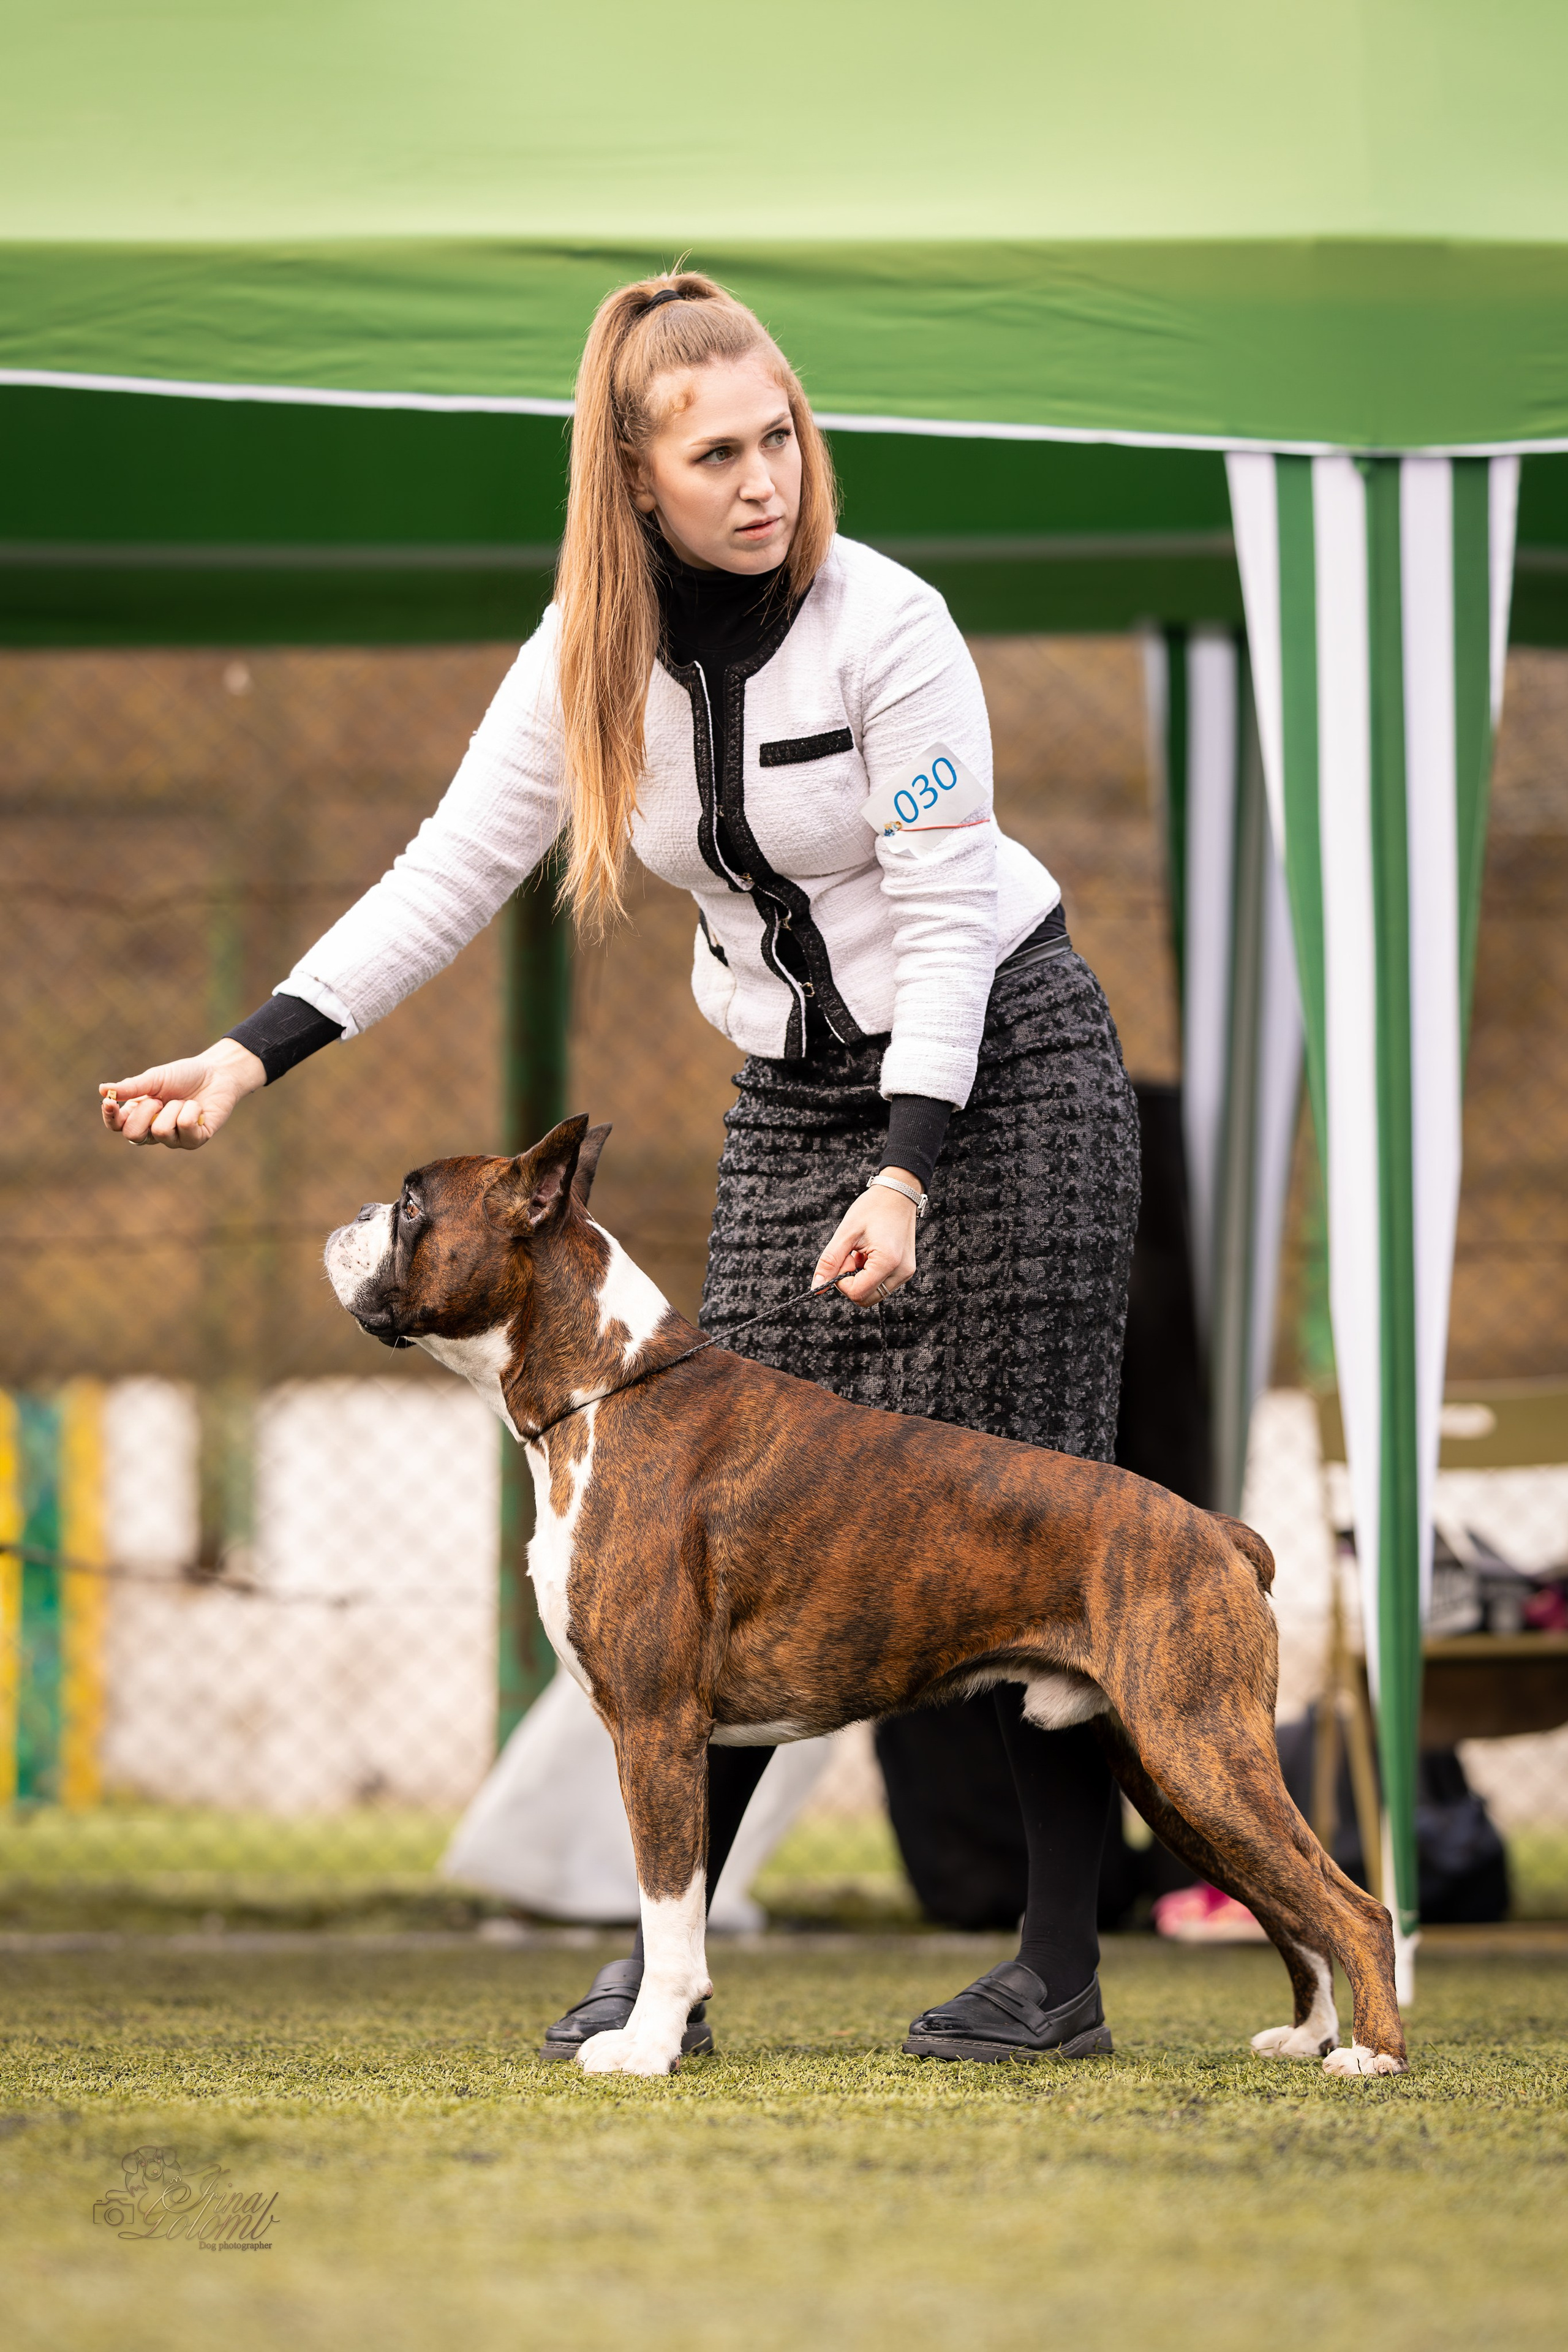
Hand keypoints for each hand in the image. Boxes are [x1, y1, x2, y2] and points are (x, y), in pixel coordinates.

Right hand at [99, 1038, 266, 1150]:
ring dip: (172, 1108)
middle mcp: (154, 1131)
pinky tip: (197, 1107)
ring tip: (183, 1100)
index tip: (110, 1102)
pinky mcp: (196, 1139)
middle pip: (134, 1137)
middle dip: (145, 1113)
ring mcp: (175, 1139)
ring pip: (161, 1132)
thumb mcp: (155, 1078)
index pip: (116, 1126)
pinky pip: (185, 1127)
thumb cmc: (184, 1075)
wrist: (217, 1073)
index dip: (110, 1117)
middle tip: (159, 1099)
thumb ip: (132, 1087)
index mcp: (139, 1115)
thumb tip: (102, 1090)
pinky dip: (191, 1110)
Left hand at [814, 1169, 919, 1304]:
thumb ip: (829, 1262)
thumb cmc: (872, 1208)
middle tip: (850, 1257)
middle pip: (866, 1299)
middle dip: (851, 1283)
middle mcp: (902, 1272)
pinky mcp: (906, 1270)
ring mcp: (906, 1272)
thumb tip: (816, 1287)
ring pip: (873, 1294)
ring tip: (861, 1253)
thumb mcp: (845, 1233)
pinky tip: (869, 1254)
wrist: (897, 1193)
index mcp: (888, 1261)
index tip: (843, 1258)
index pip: (857, 1293)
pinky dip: (870, 1275)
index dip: (841, 1281)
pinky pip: (882, 1285)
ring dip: (860, 1279)